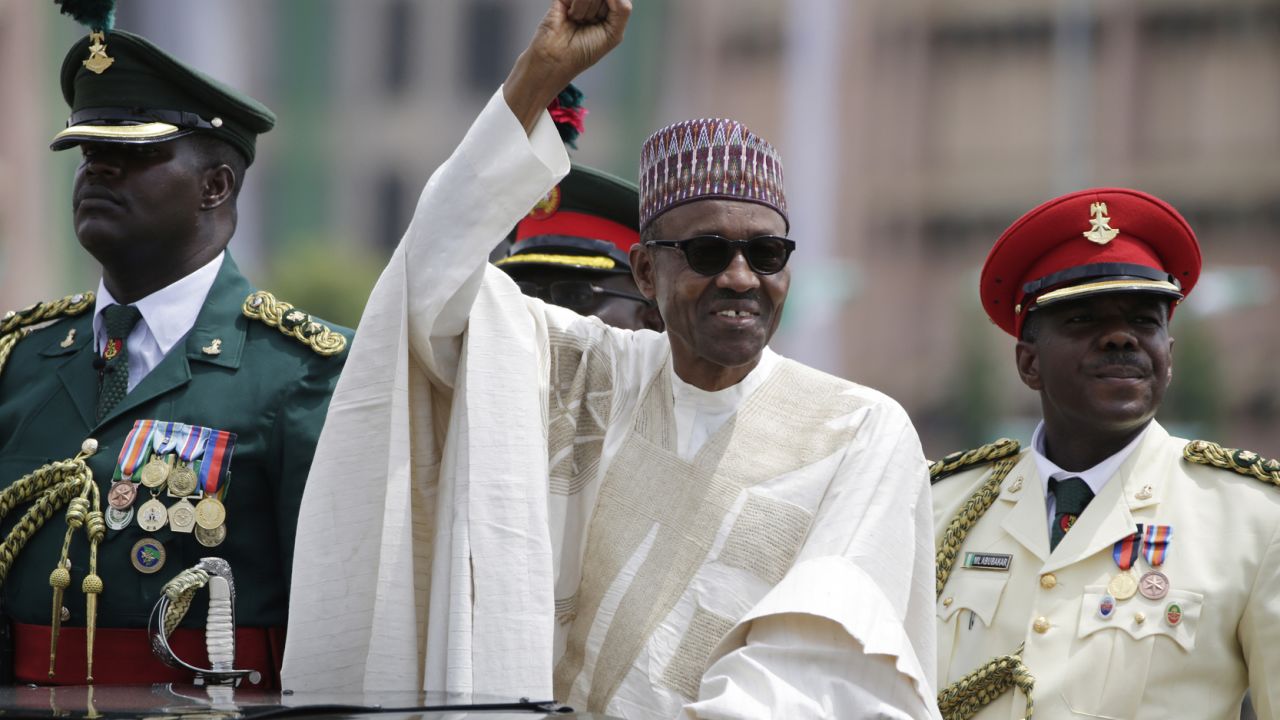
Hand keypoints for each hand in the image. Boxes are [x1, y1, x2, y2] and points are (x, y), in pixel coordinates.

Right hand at [504, 0, 631, 133]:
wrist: (557, 58)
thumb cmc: (583, 52)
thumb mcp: (614, 34)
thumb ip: (622, 8)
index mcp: (609, 13)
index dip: (615, 6)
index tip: (604, 20)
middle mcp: (595, 3)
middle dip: (599, 12)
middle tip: (589, 24)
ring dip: (587, 12)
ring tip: (578, 22)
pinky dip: (578, 8)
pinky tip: (570, 17)